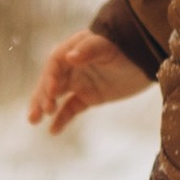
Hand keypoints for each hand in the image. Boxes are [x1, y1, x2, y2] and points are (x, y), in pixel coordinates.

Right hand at [27, 27, 152, 134]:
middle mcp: (71, 66)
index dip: (49, 77)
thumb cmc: (126, 48)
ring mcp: (79, 82)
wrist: (146, 59)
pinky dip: (62, 119)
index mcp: (72, 50)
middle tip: (42, 111)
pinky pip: (71, 108)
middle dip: (43, 96)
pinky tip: (53, 131)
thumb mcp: (108, 48)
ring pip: (56, 96)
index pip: (54, 64)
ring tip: (33, 121)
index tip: (51, 92)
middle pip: (51, 82)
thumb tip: (69, 57)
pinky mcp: (88, 97)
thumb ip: (89, 50)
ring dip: (44, 106)